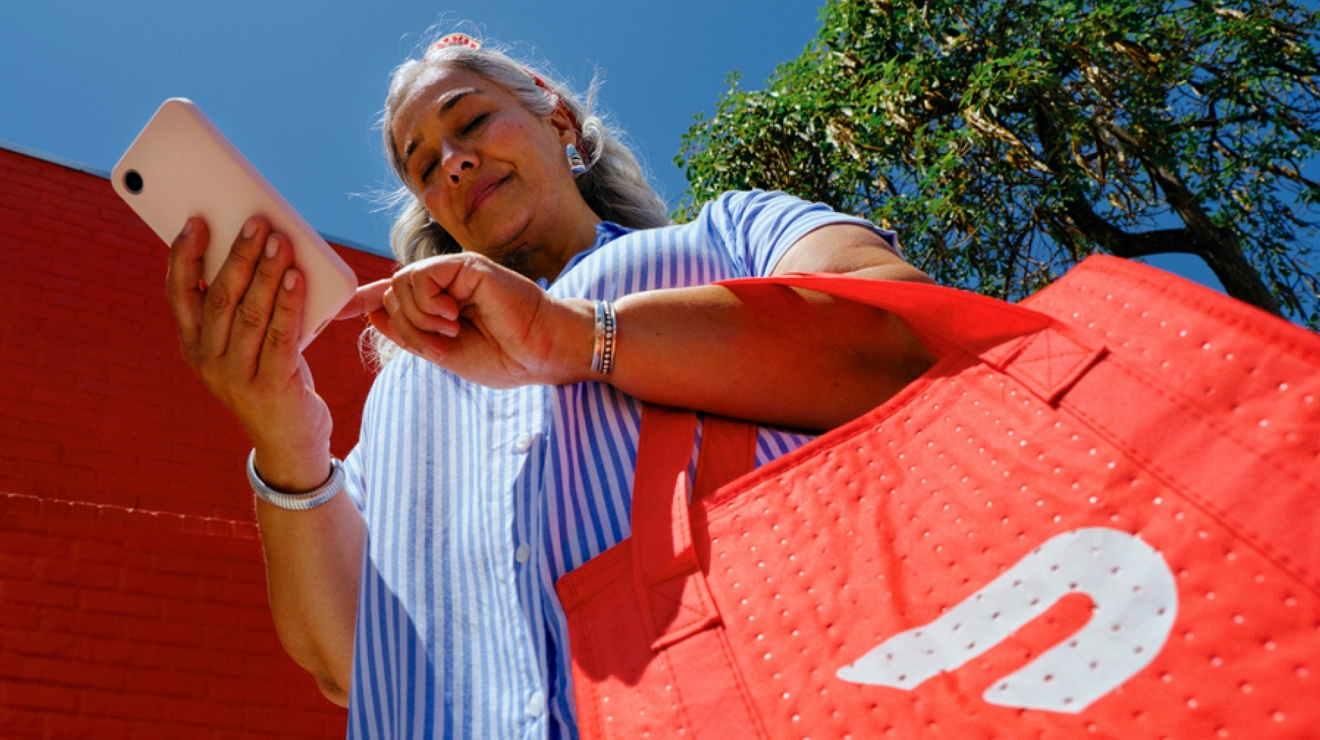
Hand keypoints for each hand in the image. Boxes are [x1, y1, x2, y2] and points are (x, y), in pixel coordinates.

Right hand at [167, 216, 333, 484]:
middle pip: (219, 297)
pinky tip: (297, 278)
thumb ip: (247, 309)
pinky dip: (289, 302)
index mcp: (194, 344)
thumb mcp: (248, 346)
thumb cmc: (272, 380)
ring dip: (266, 272)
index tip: (196, 222)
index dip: (185, 256)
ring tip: (280, 241)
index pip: (180, 294)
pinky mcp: (271, 386)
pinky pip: (280, 335)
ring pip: (250, 312)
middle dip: (238, 255)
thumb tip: (265, 253)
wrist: (290, 443)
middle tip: (255, 222)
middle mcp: (208, 359)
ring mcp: (236, 375)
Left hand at [347, 252, 593, 387]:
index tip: (336, 311)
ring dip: (419, 319)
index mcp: (440, 304)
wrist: (541, 353)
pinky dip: (429, 304)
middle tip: (441, 345)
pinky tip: (454, 317)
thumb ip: (409, 333)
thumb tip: (373, 312)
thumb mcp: (444, 352)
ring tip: (452, 333)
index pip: (393, 296)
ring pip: (402, 285)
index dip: (364, 301)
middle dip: (406, 328)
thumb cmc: (504, 357)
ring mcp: (455, 272)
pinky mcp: (466, 265)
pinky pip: (421, 277)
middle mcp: (445, 284)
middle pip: (392, 294)